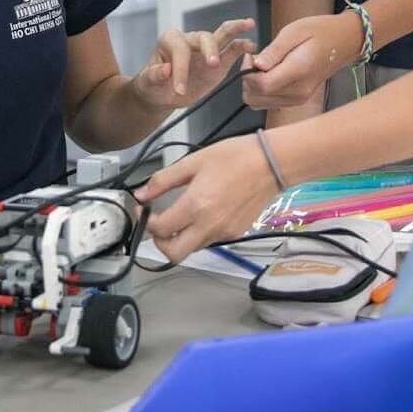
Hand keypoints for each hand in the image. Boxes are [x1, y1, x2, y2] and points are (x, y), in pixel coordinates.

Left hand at [132, 18, 255, 109]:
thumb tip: (166, 70)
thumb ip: (154, 75)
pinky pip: (232, 50)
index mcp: (170, 40)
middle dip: (209, 50)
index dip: (180, 69)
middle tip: (212, 65)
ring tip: (248, 24)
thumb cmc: (152, 84)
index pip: (180, 50)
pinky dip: (242, 47)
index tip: (179, 90)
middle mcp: (190, 40)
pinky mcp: (220, 62)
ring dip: (235, 29)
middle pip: (204, 37)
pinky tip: (251, 46)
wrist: (161, 95)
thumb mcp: (146, 82)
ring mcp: (206, 49)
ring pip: (222, 34)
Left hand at [133, 134, 279, 263]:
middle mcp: (209, 225)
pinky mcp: (235, 234)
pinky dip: (199, 233)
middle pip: (174, 254)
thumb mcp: (193, 161)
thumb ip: (163, 180)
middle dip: (160, 243)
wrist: (271, 163)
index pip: (160, 229)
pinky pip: (209, 241)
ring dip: (180, 238)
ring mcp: (224, 233)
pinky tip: (203, 213)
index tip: (144, 209)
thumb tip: (141, 194)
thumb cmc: (234, 157)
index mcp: (196, 206)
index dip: (146, 221)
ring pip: (192, 249)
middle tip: (159, 224)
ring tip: (181, 215)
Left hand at [242, 11, 362, 108]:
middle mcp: (298, 92)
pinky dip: (262, 89)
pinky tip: (270, 71)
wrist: (343, 42)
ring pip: (258, 102)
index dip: (247, 71)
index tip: (249, 55)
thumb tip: (256, 65)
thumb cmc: (319, 31)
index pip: (262, 85)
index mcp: (299, 72)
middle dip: (248, 78)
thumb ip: (274, 50)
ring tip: (263, 64)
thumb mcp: (294, 31)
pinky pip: (268, 101)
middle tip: (255, 58)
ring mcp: (298, 99)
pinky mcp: (297, 100)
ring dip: (253, 85)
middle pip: (256, 97)